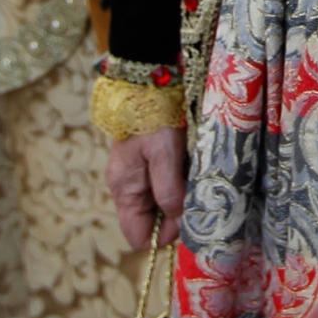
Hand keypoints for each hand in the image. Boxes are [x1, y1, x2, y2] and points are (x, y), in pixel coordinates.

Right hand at [107, 128, 186, 249]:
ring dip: (177, 194)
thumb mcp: (165, 155)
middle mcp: (125, 187)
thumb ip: (169, 191)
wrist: (147, 82)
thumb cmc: (155, 118)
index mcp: (125, 190)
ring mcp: (133, 174)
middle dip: (174, 212)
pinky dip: (176, 180)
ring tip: (189, 173)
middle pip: (150, 220)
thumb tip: (178, 222)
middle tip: (192, 190)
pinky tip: (185, 163)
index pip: (138, 236)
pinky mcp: (143, 162)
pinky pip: (161, 183)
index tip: (185, 214)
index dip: (164, 234)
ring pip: (158, 202)